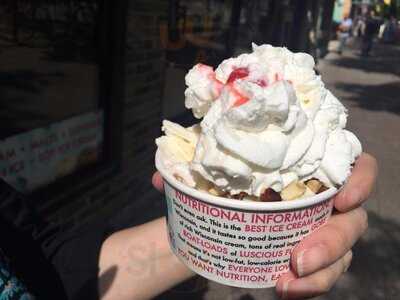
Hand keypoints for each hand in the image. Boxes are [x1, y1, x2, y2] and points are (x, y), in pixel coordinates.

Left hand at [151, 153, 377, 298]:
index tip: (343, 198)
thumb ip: (186, 174)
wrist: (220, 219)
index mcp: (307, 167)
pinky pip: (324, 275)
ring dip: (322, 274)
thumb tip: (160, 180)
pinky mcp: (312, 257)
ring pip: (342, 254)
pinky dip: (309, 287)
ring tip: (286, 284)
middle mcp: (322, 199)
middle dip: (332, 241)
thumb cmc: (222, 187)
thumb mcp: (207, 174)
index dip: (360, 179)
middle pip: (352, 219)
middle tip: (299, 258)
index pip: (352, 164)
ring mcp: (320, 230)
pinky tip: (285, 290)